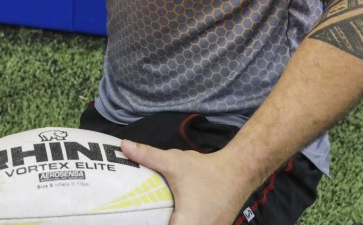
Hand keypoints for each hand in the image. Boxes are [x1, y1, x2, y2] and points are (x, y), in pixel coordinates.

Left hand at [122, 141, 252, 224]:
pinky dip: (183, 222)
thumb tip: (124, 145)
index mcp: (188, 223)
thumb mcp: (175, 163)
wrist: (238, 172)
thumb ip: (148, 156)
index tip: (139, 218)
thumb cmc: (206, 170)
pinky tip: (170, 215)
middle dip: (156, 221)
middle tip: (145, 215)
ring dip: (170, 222)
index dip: (149, 224)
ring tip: (153, 215)